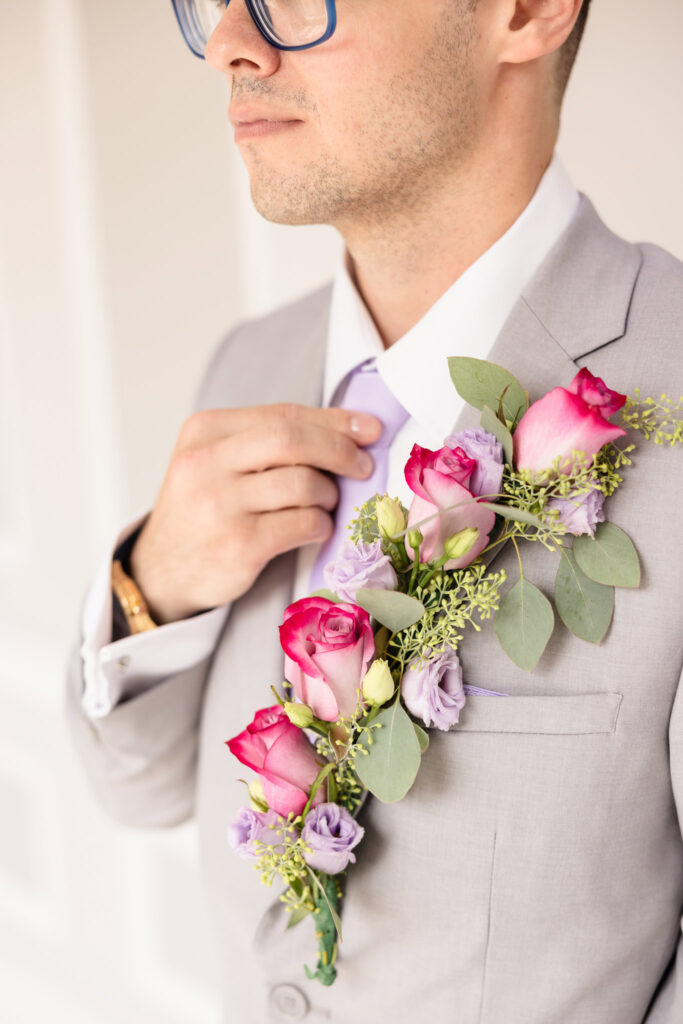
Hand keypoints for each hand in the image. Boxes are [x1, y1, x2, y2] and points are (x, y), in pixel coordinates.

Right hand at [128, 403, 381, 623]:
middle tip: (362, 466)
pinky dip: (321, 524)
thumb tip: (354, 429)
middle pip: (291, 439)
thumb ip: (270, 442)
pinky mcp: (238, 544)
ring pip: (302, 483)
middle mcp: (205, 463)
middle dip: (339, 450)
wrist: (162, 571)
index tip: (369, 429)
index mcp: (204, 431)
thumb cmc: (204, 511)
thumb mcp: (219, 463)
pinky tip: (315, 528)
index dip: (333, 420)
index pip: (282, 414)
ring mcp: (219, 505)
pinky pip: (303, 523)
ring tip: (325, 504)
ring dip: (328, 494)